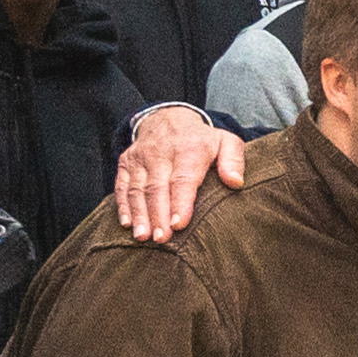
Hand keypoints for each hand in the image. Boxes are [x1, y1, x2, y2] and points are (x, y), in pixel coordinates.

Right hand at [115, 104, 244, 240]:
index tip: (179, 224)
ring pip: (137, 189)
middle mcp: (161, 152)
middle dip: (158, 215)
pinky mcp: (126, 163)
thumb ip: (233, 160)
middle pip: (158, 187)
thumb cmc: (201, 140)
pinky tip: (126, 224)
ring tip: (143, 237)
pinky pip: (122, 185)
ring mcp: (141, 158)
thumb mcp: (224, 141)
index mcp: (189, 149)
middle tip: (162, 239)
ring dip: (140, 214)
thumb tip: (235, 182)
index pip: (183, 179)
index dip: (180, 202)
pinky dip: (123, 205)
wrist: (167, 118)